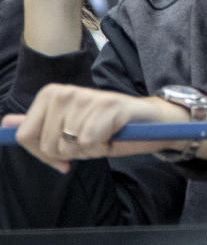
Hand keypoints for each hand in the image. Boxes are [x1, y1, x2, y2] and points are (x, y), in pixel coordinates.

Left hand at [1, 86, 206, 173]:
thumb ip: (39, 125)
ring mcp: (89, 97)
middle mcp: (67, 91)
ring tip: (103, 136)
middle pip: (46, 144)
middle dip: (68, 152)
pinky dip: (103, 145)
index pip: (24, 136)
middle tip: (89, 141)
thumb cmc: (110, 127)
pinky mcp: (110, 106)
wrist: (153, 122)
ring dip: (88, 149)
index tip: (60, 154)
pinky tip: (114, 135)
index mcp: (53, 94)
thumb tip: (7, 124)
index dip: (42, 153)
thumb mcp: (70, 128)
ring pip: (68, 144)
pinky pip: (89, 140)